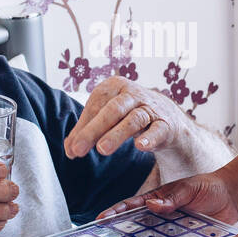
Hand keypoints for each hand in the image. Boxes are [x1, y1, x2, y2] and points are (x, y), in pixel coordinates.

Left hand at [64, 76, 182, 158]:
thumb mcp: (108, 118)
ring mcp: (151, 108)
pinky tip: (140, 146)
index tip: (72, 147)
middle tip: (79, 149)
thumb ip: (87, 132)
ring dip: (116, 134)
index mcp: (115, 86)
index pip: (96, 104)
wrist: (167, 117)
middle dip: (94, 129)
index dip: (83, 126)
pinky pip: (157, 130)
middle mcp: (133, 94)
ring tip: (102, 149)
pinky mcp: (165, 125)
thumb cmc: (130, 114)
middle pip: (112, 110)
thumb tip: (70, 150)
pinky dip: (149, 137)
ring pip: (133, 120)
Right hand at [96, 169, 237, 224]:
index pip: (132, 206)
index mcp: (158, 200)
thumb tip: (152, 204)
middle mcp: (161, 218)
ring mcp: (171, 232)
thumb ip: (173, 197)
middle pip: (136, 228)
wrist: (233, 199)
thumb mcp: (190, 189)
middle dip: (120, 236)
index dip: (115, 213)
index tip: (101, 220)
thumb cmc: (209, 188)